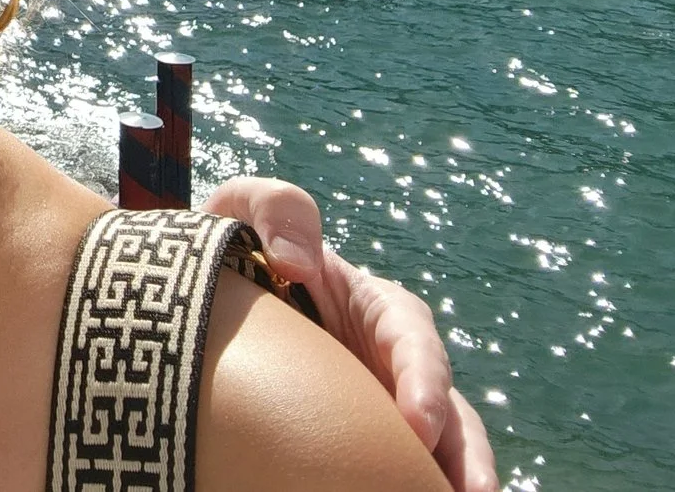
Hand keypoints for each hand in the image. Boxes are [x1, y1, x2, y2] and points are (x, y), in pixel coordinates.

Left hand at [207, 175, 498, 491]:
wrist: (208, 297)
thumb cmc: (239, 246)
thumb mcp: (247, 211)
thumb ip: (278, 210)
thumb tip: (295, 262)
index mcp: (377, 308)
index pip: (413, 341)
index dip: (423, 381)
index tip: (419, 423)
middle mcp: (392, 364)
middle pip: (447, 411)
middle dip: (466, 453)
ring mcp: (379, 405)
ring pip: (433, 451)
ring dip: (447, 479)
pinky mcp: (356, 438)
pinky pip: (387, 466)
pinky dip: (402, 481)